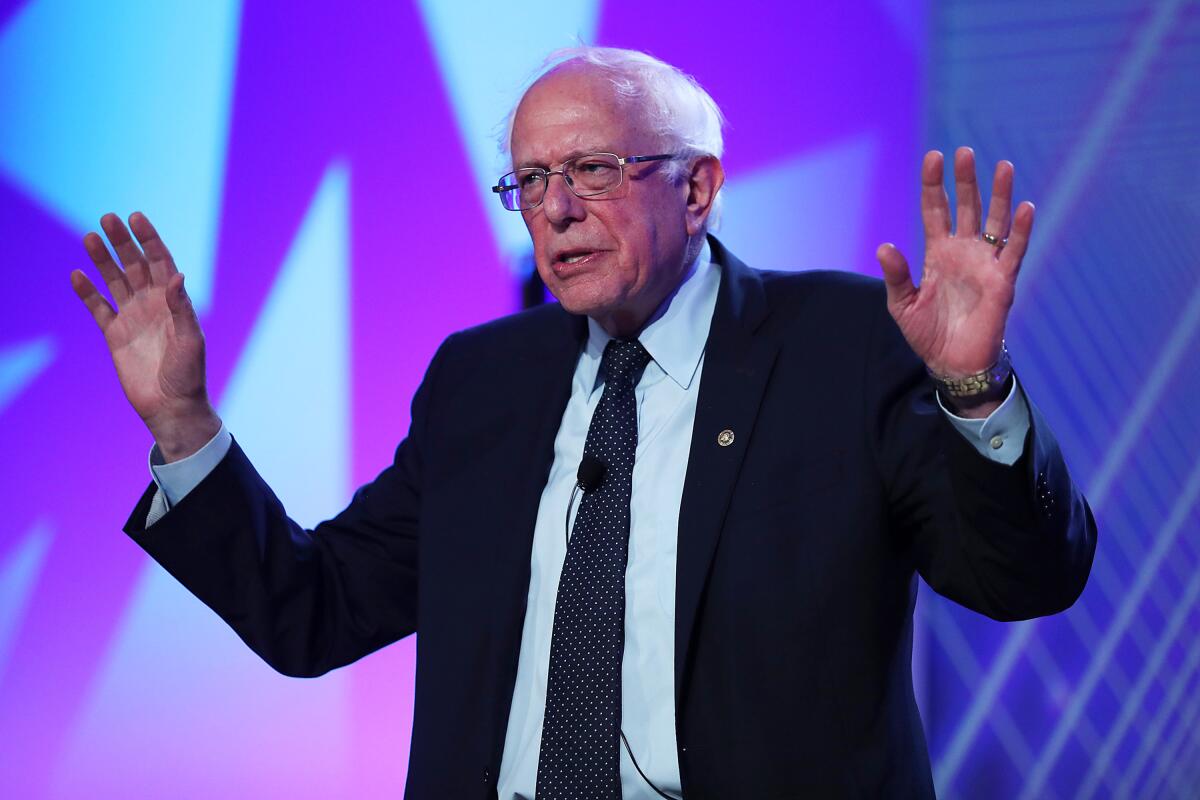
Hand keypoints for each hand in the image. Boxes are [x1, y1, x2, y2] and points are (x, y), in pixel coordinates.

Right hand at [71, 212, 220, 460]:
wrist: (171, 407)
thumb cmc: (189, 374)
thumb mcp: (190, 339)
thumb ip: (182, 307)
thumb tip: (175, 275)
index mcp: (174, 301)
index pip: (161, 262)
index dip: (149, 239)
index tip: (136, 217)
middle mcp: (153, 304)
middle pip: (135, 265)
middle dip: (122, 242)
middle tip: (107, 218)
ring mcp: (133, 318)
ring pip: (114, 281)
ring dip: (102, 260)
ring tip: (89, 237)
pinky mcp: (115, 335)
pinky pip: (98, 308)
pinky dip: (87, 292)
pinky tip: (76, 275)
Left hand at [876, 147, 1033, 411]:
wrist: (952, 363)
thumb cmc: (927, 333)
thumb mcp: (903, 305)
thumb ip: (897, 276)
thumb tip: (884, 246)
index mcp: (937, 252)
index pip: (935, 210)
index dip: (934, 184)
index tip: (933, 157)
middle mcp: (963, 251)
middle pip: (966, 207)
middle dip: (965, 180)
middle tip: (964, 153)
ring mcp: (985, 264)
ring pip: (994, 222)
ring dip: (999, 195)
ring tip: (1002, 166)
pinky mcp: (1004, 281)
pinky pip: (1015, 252)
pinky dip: (1022, 231)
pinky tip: (1025, 208)